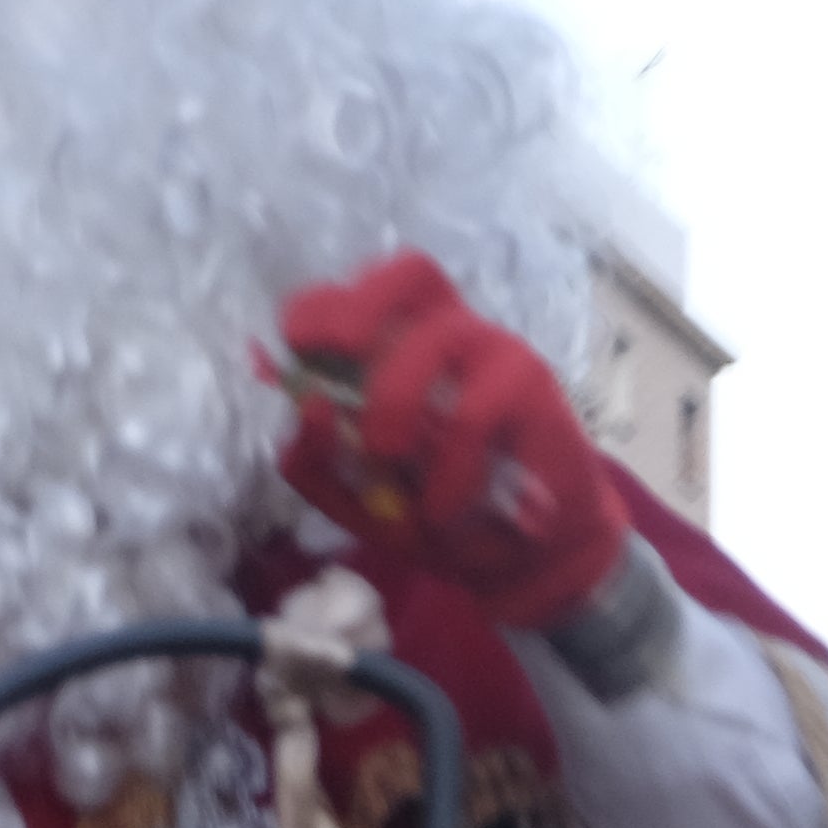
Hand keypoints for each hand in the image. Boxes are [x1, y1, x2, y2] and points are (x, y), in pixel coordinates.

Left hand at [272, 252, 628, 629]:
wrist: (518, 556)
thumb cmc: (431, 508)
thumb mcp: (354, 495)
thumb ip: (314, 459)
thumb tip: (306, 406)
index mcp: (397, 346)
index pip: (354, 295)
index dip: (318, 308)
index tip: (296, 351)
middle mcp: (447, 332)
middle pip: (409, 271)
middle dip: (358, 309)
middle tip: (337, 359)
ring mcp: (494, 350)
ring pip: (434, 337)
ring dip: (394, 402)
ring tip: (389, 461)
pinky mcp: (532, 383)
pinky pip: (475, 412)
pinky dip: (448, 468)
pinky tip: (443, 508)